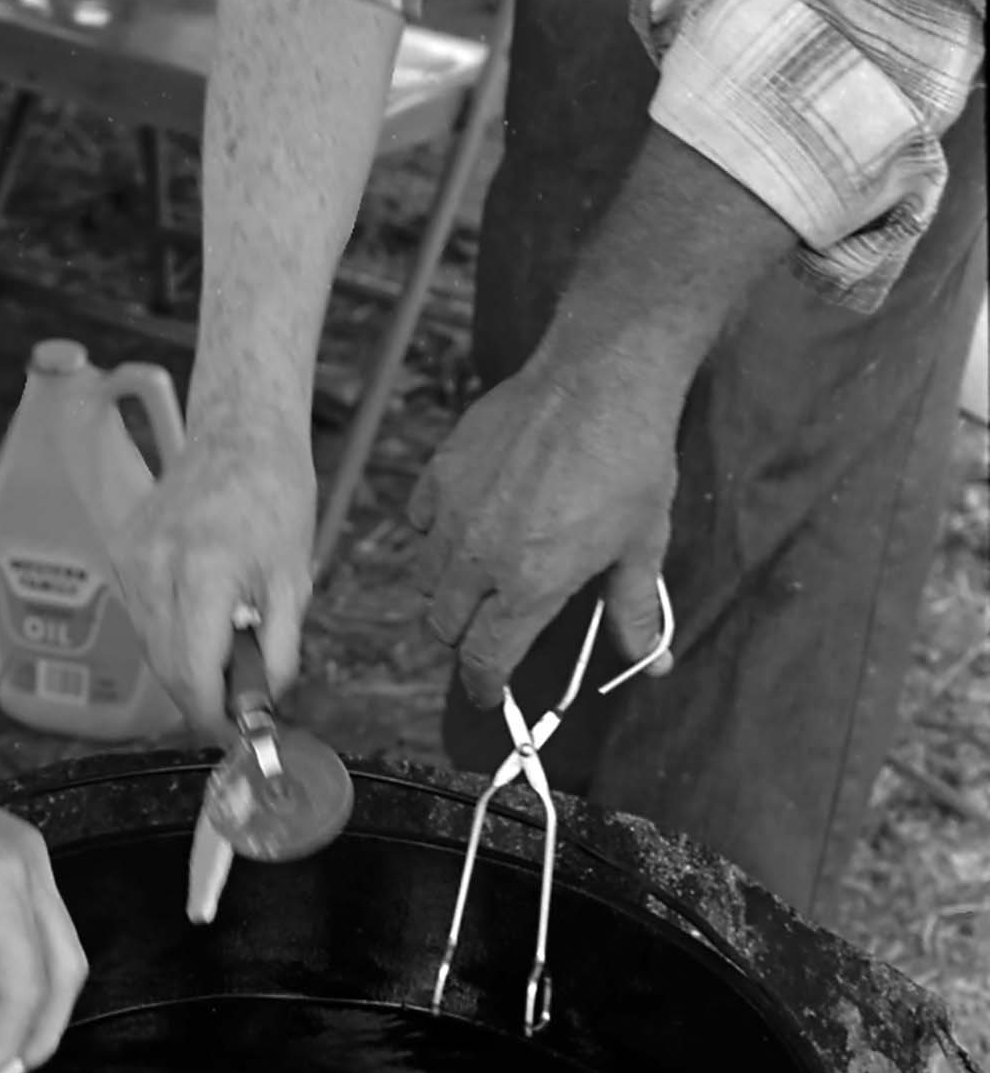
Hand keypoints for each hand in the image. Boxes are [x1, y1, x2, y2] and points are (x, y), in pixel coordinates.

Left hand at [0, 723, 86, 1072]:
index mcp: (0, 885)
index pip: (26, 985)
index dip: (3, 1043)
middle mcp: (31, 869)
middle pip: (65, 968)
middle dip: (39, 1030)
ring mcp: (30, 857)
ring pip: (59, 946)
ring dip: (31, 1000)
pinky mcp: (18, 853)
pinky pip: (36, 921)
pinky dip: (17, 965)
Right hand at [110, 399, 314, 738]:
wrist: (239, 435)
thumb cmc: (274, 498)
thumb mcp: (293, 581)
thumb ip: (278, 651)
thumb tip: (263, 705)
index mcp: (204, 571)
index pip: (193, 672)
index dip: (214, 714)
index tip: (237, 730)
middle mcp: (155, 566)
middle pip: (165, 667)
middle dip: (201, 698)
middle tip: (237, 706)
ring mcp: (131, 557)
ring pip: (149, 645)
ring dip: (183, 667)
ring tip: (227, 655)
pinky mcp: (120, 551)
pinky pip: (140, 616)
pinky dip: (168, 634)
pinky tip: (201, 620)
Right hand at [409, 335, 682, 707]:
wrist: (599, 378)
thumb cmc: (629, 460)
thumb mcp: (643, 545)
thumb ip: (636, 611)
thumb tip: (652, 662)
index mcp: (531, 586)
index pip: (485, 660)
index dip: (485, 688)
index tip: (489, 694)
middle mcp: (481, 557)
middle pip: (446, 628)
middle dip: (466, 641)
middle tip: (491, 633)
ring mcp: (453, 513)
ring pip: (426, 581)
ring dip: (447, 594)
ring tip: (478, 582)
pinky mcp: (440, 473)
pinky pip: (419, 525)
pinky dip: (435, 537)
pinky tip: (466, 527)